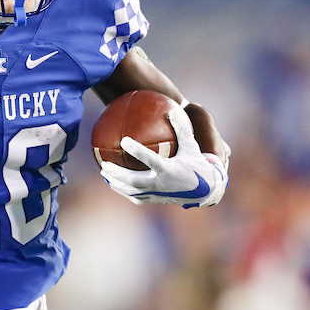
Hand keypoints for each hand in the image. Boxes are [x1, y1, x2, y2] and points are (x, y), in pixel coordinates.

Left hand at [100, 105, 227, 208]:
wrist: (205, 190)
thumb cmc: (197, 165)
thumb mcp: (191, 146)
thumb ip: (181, 128)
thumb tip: (171, 109)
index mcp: (168, 169)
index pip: (149, 159)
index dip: (136, 150)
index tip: (123, 140)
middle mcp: (160, 183)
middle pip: (133, 180)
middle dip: (117, 173)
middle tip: (104, 164)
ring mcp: (157, 194)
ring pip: (131, 191)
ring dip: (116, 183)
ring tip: (104, 174)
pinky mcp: (155, 200)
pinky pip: (136, 197)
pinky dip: (124, 191)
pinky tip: (116, 185)